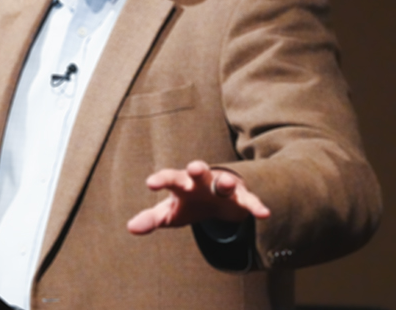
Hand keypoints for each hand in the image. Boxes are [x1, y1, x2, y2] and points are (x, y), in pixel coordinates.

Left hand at [126, 160, 269, 234]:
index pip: (169, 178)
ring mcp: (222, 187)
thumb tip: (131, 228)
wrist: (218, 201)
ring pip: (225, 183)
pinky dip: (256, 206)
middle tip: (193, 167)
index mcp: (181, 183)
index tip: (150, 183)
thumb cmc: (189, 203)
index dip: (161, 180)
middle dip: (196, 168)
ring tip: (227, 184)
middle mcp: (202, 180)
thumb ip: (152, 218)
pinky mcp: (241, 198)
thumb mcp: (170, 212)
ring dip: (226, 183)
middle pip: (198, 171)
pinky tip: (264, 214)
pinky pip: (249, 200)